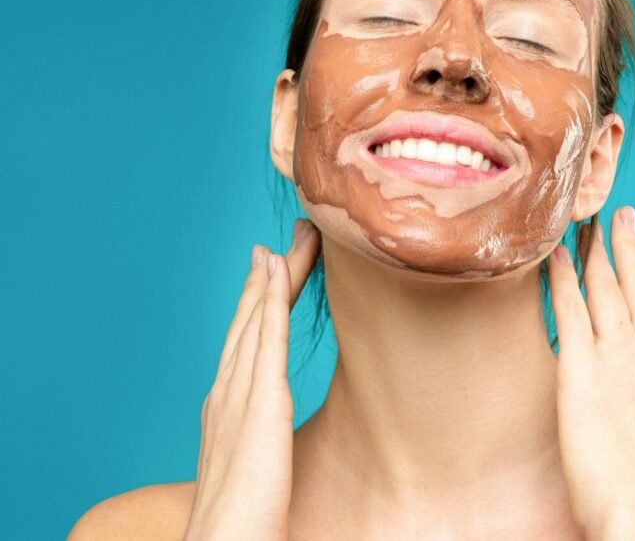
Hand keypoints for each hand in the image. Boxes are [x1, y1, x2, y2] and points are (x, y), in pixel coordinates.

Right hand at [184, 219, 321, 540]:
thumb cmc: (243, 518)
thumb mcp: (257, 465)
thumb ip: (265, 437)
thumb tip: (277, 429)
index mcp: (227, 406)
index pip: (248, 340)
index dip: (261, 301)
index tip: (275, 267)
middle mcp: (226, 391)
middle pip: (252, 319)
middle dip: (271, 276)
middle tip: (292, 235)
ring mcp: (238, 394)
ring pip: (258, 319)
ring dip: (275, 275)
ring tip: (293, 239)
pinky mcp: (258, 403)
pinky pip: (265, 340)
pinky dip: (269, 302)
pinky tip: (278, 271)